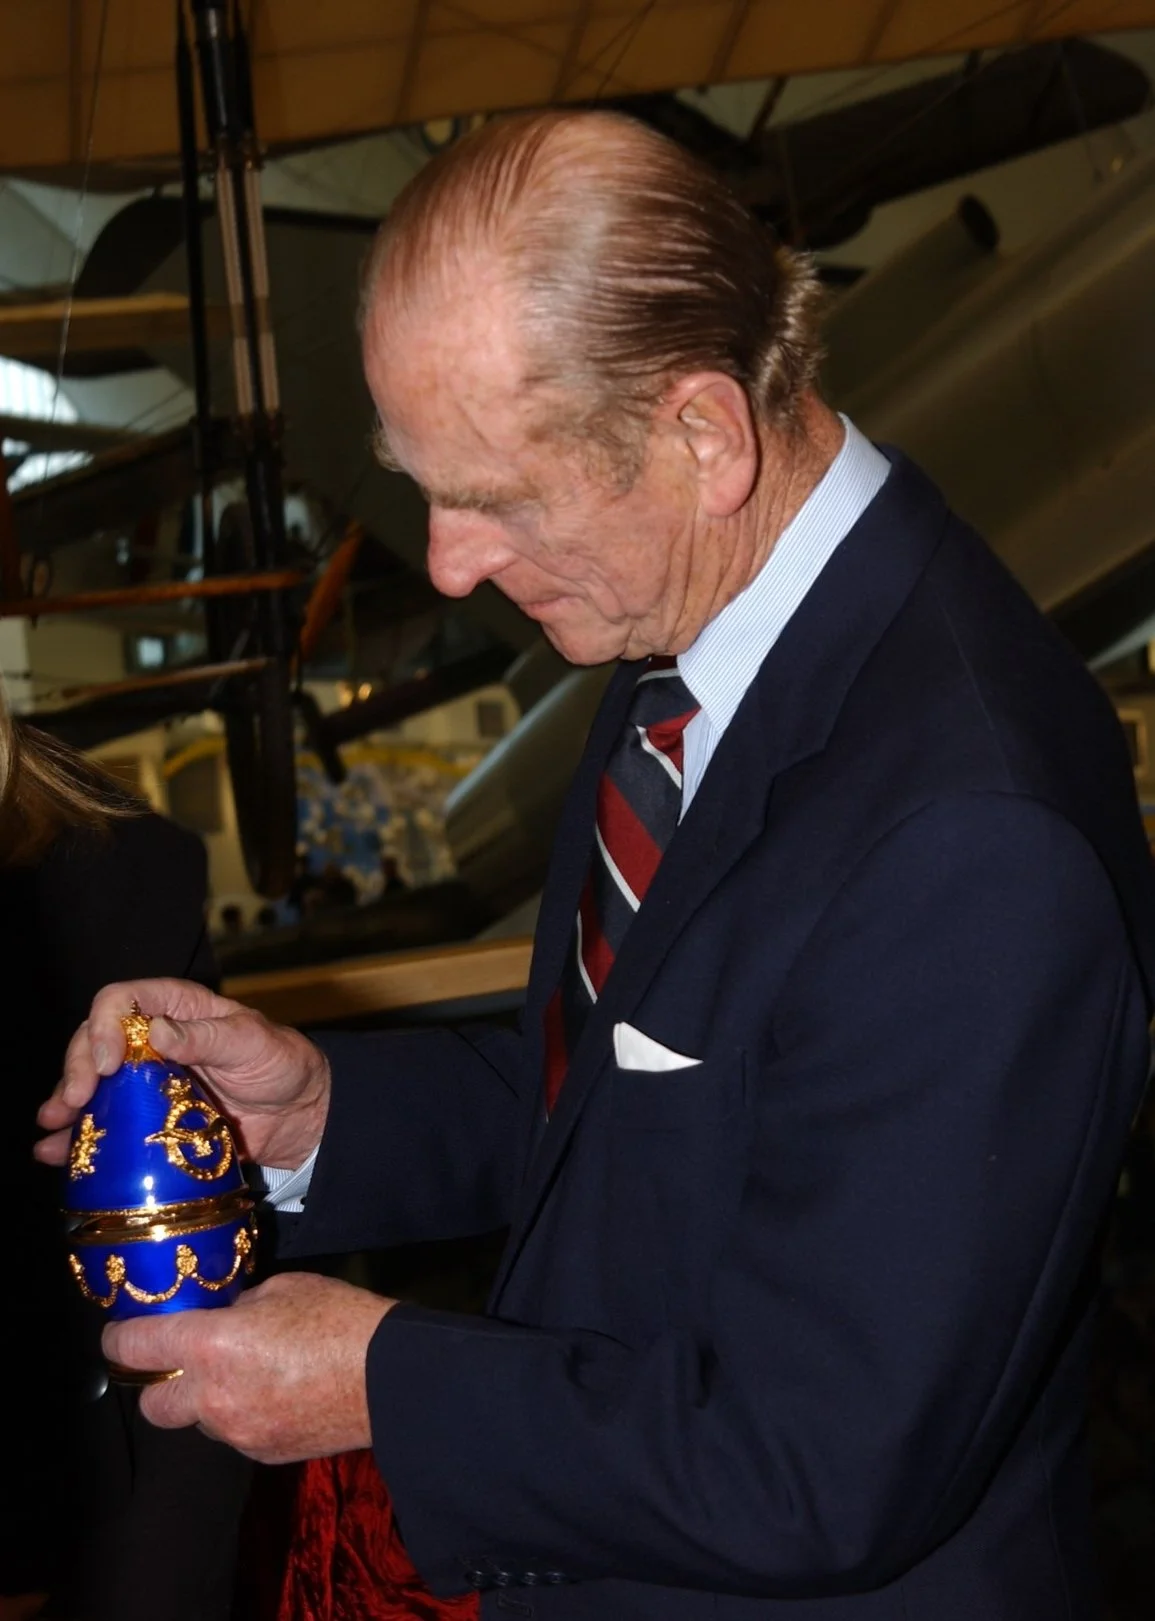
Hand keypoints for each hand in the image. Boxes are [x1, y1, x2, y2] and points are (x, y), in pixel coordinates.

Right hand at [36, 978, 329, 1168]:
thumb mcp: (251, 1042)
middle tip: (74, 1100)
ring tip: (52, 1126)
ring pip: (92, 1082)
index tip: (107, 1063)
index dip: (106, 1025)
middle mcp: (152, 1039)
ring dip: (67, 1102)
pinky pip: (105, 1121)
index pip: (123, 1000)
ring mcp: (146, 1080)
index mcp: (176, 1007)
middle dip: (77, 1067)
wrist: (299, 1114)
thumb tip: (157, 1032)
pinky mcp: (146, 1117)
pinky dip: (77, 1135)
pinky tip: (54, 1151)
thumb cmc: (281, 1064)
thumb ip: (206, 1037)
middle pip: (96, 1040)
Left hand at [101, 1274, 394, 1462]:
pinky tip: (278, 1394)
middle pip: (152, 1405)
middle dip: (160, 1383)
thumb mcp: (282, 1289)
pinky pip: (236, 1436)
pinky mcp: (263, 1454)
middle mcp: (213, 1396)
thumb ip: (239, 1306)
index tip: (120, 1333)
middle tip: (184, 1360)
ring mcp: (238, 1432)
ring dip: (207, 1401)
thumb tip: (224, 1316)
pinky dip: (244, 1416)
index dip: (118, 1338)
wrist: (390, 1377)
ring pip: (198, 1422)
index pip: (134, 1347)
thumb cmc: (340, 1320)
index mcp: (212, 1344)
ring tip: (248, 1374)